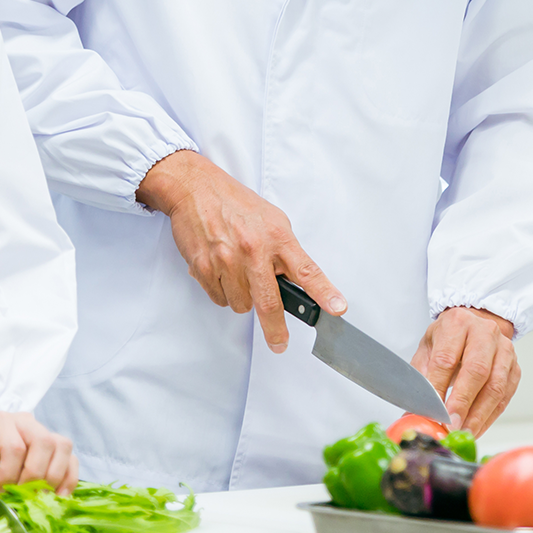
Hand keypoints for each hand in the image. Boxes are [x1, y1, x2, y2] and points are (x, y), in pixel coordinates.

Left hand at [0, 410, 77, 493]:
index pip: (14, 447)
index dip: (8, 475)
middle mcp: (26, 421)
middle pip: (44, 443)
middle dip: (33, 476)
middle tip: (20, 496)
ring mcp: (44, 431)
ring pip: (62, 446)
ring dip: (53, 477)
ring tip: (38, 497)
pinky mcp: (56, 446)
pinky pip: (72, 459)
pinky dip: (69, 479)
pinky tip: (56, 496)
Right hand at [137, 149, 346, 352]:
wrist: (196, 189)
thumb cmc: (235, 204)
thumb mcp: (272, 220)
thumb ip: (285, 251)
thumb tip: (295, 280)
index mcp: (277, 237)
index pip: (306, 270)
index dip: (324, 292)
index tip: (337, 309)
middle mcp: (253, 250)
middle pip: (269, 302)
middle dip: (275, 329)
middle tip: (279, 342)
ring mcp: (227, 261)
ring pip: (241, 305)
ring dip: (243, 298)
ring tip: (238, 273)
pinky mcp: (204, 268)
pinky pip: (219, 299)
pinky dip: (222, 291)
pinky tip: (220, 270)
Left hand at [412, 307, 519, 437]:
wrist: (475, 326)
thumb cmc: (448, 339)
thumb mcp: (428, 348)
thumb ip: (421, 376)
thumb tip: (416, 411)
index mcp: (457, 323)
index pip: (446, 358)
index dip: (439, 387)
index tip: (433, 410)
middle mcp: (485, 333)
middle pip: (476, 370)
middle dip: (462, 402)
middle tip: (451, 424)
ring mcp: (504, 351)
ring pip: (495, 386)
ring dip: (478, 415)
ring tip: (463, 432)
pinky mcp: (515, 369)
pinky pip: (504, 397)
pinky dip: (489, 417)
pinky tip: (476, 428)